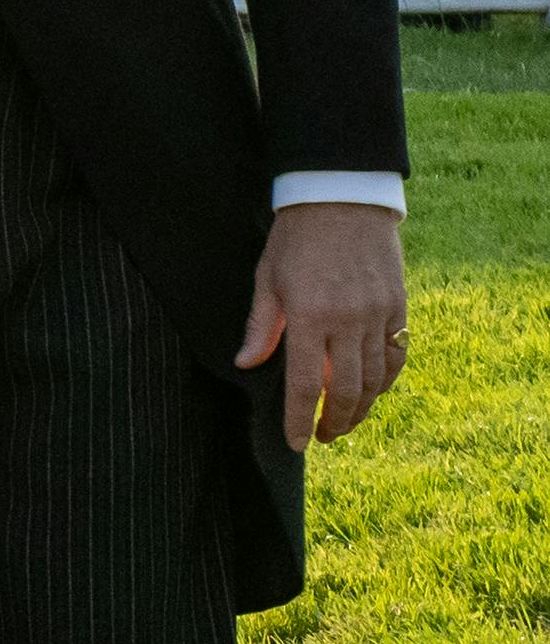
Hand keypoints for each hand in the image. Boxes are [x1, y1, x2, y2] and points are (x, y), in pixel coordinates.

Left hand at [236, 201, 406, 448]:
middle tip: (324, 437)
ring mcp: (379, 314)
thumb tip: (245, 364)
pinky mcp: (399, 305)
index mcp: (310, 316)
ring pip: (376, 377)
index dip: (302, 419)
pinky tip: (374, 391)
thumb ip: (262, 326)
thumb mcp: (267, 279)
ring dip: (363, 407)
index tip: (297, 443)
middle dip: (336, 421)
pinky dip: (387, 378)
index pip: (308, 385)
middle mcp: (349, 321)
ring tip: (346, 423)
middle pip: (348, 389)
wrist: (342, 199)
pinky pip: (397, 353)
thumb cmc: (295, 239)